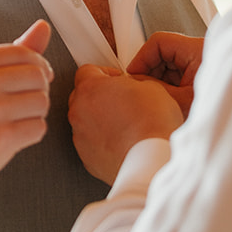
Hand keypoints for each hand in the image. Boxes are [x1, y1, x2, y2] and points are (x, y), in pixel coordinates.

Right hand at [0, 19, 52, 198]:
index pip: (25, 53)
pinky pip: (39, 127)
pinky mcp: (0, 139)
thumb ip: (15, 50)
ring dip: (37, 112)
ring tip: (19, 116)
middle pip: (38, 76)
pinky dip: (33, 131)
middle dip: (39, 89)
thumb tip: (43, 27)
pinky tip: (16, 132)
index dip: (38, 65)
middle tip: (25, 99)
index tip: (34, 77)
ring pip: (42, 101)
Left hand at [68, 63, 183, 185]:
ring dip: (101, 120)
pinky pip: (91, 144)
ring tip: (125, 125)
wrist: (152, 160)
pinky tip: (122, 142)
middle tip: (122, 101)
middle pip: (83, 96)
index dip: (105, 73)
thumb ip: (131, 83)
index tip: (116, 79)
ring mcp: (80, 137)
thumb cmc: (152, 124)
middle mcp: (79, 112)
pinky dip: (103, 142)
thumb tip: (131, 88)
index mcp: (90, 88)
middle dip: (101, 97)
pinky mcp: (87, 158)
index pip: (87, 71)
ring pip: (86, 122)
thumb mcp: (150, 86)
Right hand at [127, 32, 204, 116]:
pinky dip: (169, 87)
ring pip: (169, 66)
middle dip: (150, 72)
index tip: (133, 76)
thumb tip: (136, 84)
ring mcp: (200, 65)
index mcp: (197, 50)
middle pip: (163, 53)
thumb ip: (156, 89)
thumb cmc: (218, 111)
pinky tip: (167, 102)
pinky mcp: (201, 76)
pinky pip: (178, 76)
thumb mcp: (182, 101)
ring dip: (159, 82)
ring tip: (156, 100)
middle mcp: (199, 53)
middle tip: (141, 91)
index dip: (142, 58)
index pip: (159, 42)